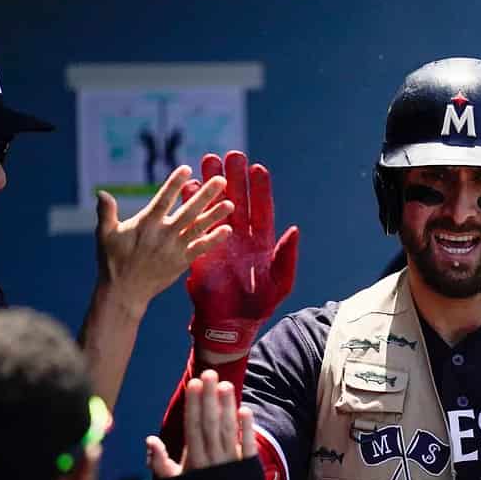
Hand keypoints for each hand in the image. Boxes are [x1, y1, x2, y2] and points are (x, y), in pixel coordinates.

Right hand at [95, 166, 233, 313]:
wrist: (124, 291)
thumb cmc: (112, 261)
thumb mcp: (106, 234)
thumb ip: (106, 212)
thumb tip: (102, 192)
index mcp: (145, 223)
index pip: (163, 198)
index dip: (175, 183)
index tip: (187, 168)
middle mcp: (163, 234)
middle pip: (188, 210)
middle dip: (205, 195)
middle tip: (221, 180)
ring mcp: (174, 248)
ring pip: (198, 228)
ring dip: (215, 215)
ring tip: (231, 203)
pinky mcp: (181, 262)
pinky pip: (201, 249)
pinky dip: (214, 240)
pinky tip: (228, 230)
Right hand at [146, 369, 256, 477]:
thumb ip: (159, 461)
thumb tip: (149, 439)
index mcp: (194, 460)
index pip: (193, 426)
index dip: (194, 404)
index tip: (195, 383)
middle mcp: (212, 459)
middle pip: (210, 423)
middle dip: (209, 398)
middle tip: (210, 373)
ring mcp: (231, 462)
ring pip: (228, 430)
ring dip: (227, 406)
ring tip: (226, 385)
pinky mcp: (249, 467)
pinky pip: (248, 445)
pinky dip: (247, 428)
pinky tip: (245, 410)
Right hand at [184, 151, 298, 355]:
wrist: (230, 324)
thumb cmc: (259, 305)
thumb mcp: (280, 282)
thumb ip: (287, 256)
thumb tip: (294, 229)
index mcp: (262, 242)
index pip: (262, 210)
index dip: (260, 189)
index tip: (257, 168)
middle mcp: (241, 237)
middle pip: (238, 201)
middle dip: (234, 178)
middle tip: (230, 155)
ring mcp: (220, 241)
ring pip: (216, 207)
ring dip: (211, 185)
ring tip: (206, 160)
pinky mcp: (200, 249)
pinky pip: (196, 224)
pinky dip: (191, 206)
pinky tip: (185, 187)